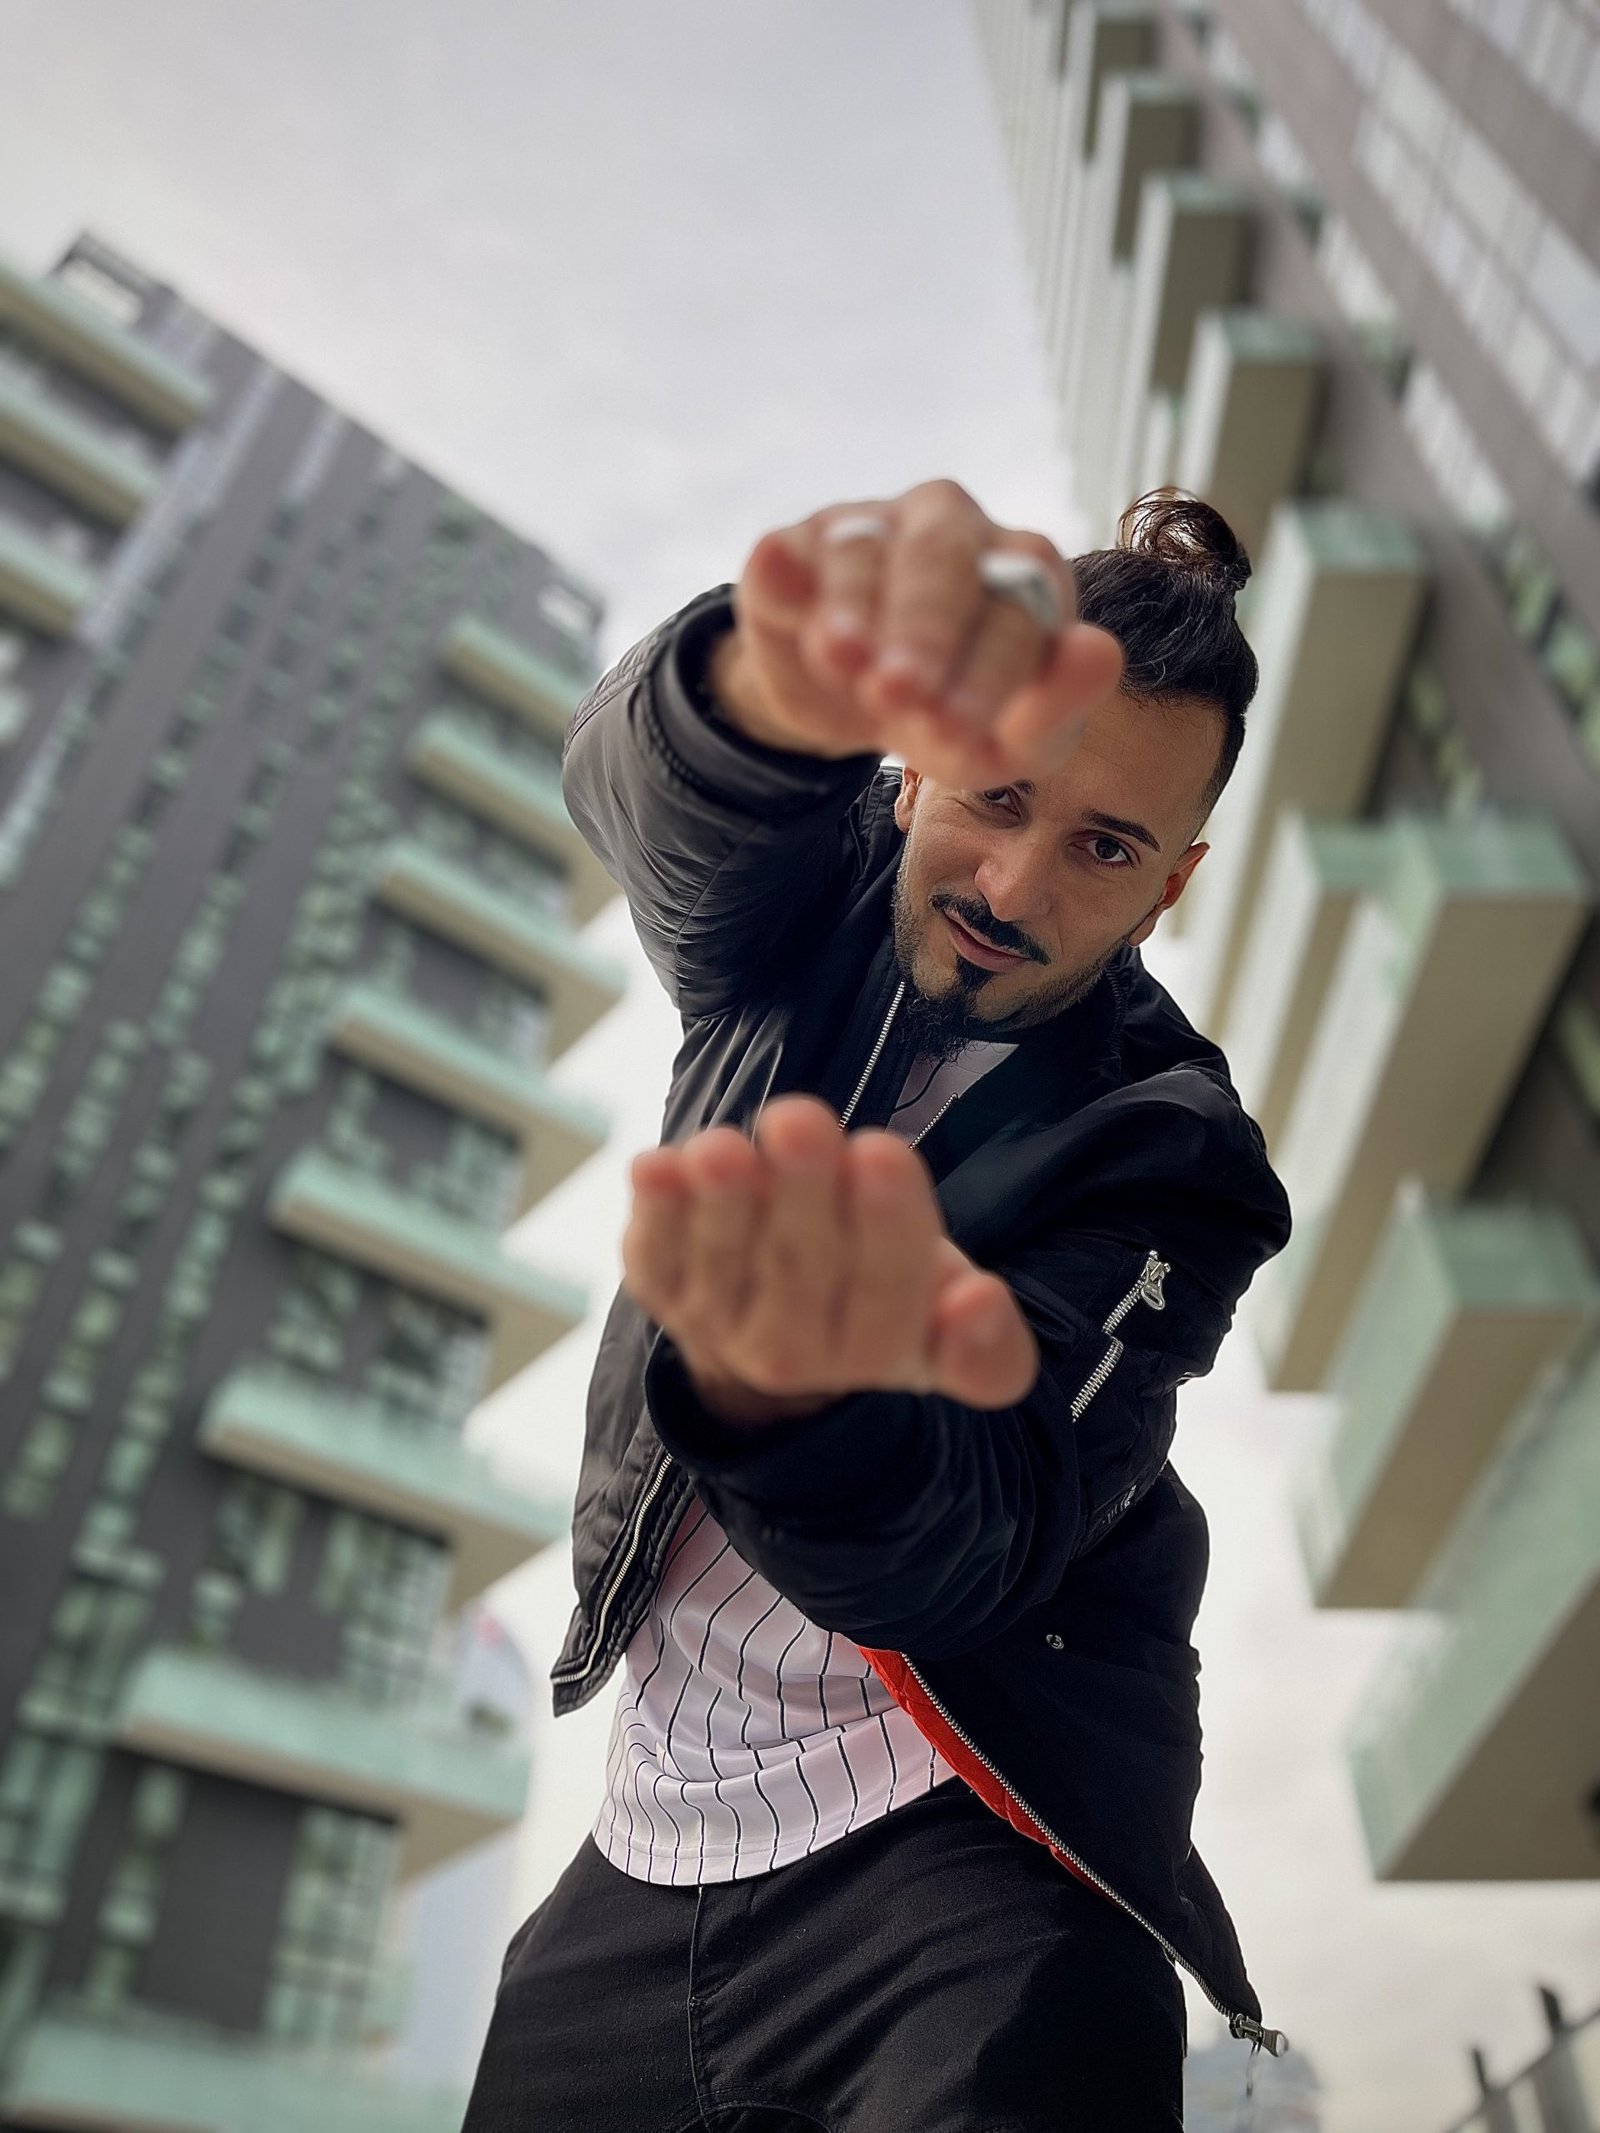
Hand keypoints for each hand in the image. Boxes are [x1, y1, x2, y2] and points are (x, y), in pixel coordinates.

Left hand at [622, 1095, 1038, 1424]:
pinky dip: (653, 1215)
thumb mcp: (949, 1316)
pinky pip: (654, 1258)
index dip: (886, 1225)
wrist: (785, 1339)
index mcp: (882, 1355)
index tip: (882, 1153)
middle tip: (800, 1122)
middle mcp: (794, 1358)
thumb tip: (981, 1305)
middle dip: (801, 1192)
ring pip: (721, 1263)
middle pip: (800, 1270)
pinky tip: (654, 1170)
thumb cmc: (881, 1292)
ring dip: (720, 1203)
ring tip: (723, 1149)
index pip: (888, 1296)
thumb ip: (987, 1342)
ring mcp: (719, 1327)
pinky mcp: (663, 1292)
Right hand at [710, 478, 1123, 788]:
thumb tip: (1098, 652)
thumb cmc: (952, 714)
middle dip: (924, 629)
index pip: (1018, 609)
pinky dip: (787, 571)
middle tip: (900, 692)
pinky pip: (793, 550)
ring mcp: (872, 526)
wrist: (852, 705)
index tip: (957, 734)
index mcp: (1024, 570)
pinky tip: (780, 588)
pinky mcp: (799, 544)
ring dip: (855, 604)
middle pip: (945, 559)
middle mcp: (954, 528)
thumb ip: (1054, 709)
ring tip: (843, 658)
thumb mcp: (1005, 742)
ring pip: (866, 547)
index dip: (988, 672)